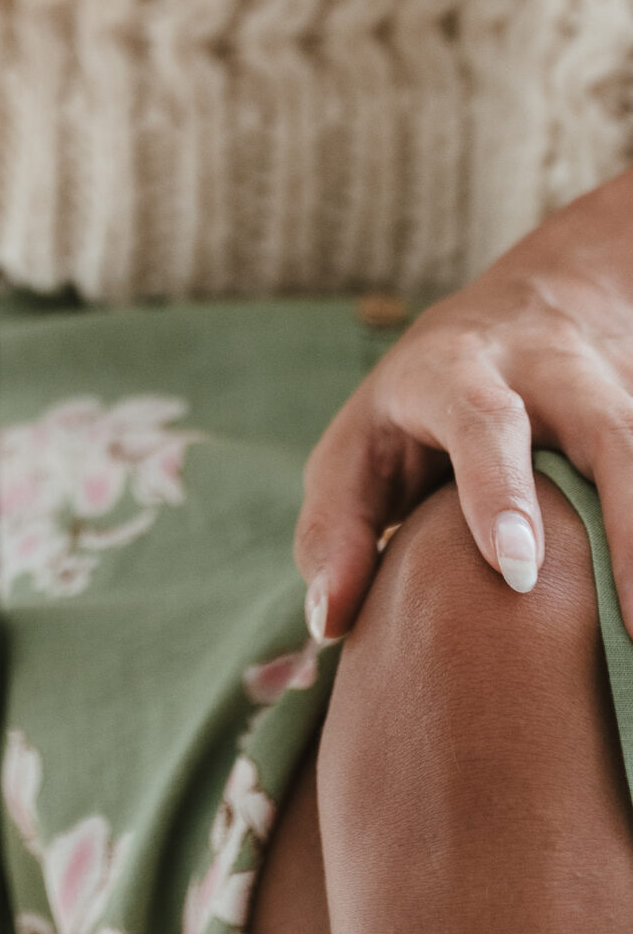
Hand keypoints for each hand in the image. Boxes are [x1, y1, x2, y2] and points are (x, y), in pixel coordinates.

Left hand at [296, 164, 632, 641]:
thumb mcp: (362, 444)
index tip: (514, 570)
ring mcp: (613, 395)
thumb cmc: (422, 407)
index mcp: (456, 369)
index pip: (480, 416)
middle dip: (623, 520)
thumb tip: (331, 624)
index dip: (499, 489)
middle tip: (631, 624)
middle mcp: (549, 373)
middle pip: (603, 428)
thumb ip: (337, 527)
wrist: (534, 309)